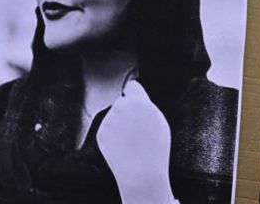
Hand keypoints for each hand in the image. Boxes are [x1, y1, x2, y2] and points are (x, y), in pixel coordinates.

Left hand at [97, 79, 176, 203]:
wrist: (141, 172)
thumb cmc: (155, 149)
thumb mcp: (159, 122)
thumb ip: (147, 106)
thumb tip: (137, 98)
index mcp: (139, 102)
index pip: (131, 86)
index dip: (133, 93)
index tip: (133, 98)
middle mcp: (122, 107)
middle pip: (121, 101)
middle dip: (126, 110)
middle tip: (135, 128)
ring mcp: (109, 120)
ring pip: (113, 116)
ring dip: (119, 123)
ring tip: (131, 141)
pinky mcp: (101, 132)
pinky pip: (107, 129)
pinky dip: (112, 136)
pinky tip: (122, 146)